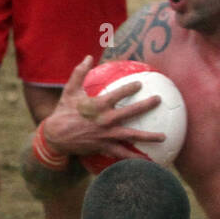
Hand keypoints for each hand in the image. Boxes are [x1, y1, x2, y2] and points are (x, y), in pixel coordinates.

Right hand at [39, 54, 167, 159]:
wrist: (55, 137)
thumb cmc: (64, 111)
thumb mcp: (70, 90)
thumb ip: (80, 73)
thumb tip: (88, 56)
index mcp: (98, 105)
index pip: (118, 93)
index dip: (130, 88)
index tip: (141, 84)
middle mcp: (105, 120)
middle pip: (131, 112)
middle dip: (146, 105)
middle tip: (159, 100)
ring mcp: (106, 135)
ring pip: (132, 136)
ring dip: (149, 137)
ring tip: (164, 137)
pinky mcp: (104, 147)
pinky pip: (122, 154)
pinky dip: (135, 158)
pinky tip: (148, 161)